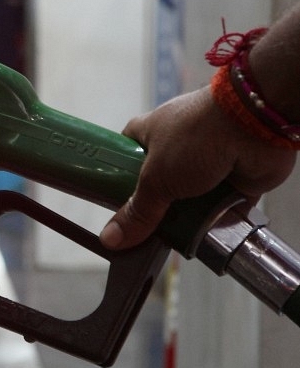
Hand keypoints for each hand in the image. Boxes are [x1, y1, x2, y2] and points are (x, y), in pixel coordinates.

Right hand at [99, 87, 296, 249]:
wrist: (256, 125)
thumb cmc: (195, 137)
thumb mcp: (155, 178)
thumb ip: (137, 212)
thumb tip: (110, 240)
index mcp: (150, 133)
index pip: (124, 155)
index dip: (116, 178)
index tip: (111, 204)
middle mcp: (177, 146)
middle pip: (157, 185)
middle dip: (154, 208)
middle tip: (143, 233)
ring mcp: (208, 163)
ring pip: (189, 199)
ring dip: (186, 218)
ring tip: (175, 242)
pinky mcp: (236, 180)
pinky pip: (220, 208)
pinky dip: (215, 221)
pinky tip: (206, 239)